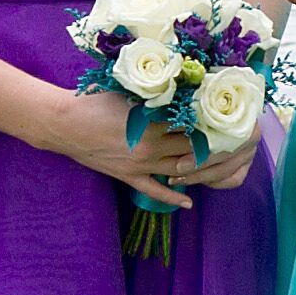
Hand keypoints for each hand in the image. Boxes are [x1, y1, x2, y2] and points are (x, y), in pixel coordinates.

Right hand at [37, 101, 219, 209]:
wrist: (65, 123)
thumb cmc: (95, 102)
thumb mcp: (130, 93)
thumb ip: (157, 97)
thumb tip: (184, 92)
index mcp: (153, 124)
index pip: (192, 127)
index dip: (211, 126)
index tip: (225, 122)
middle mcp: (151, 148)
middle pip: (191, 151)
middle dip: (212, 149)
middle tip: (230, 145)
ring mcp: (140, 166)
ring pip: (179, 172)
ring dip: (198, 171)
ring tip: (217, 168)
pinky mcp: (128, 177)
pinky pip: (155, 191)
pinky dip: (173, 198)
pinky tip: (189, 202)